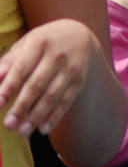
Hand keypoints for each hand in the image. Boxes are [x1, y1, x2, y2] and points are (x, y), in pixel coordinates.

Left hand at [0, 19, 101, 137]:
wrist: (80, 35)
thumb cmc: (43, 43)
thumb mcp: (26, 44)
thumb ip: (8, 62)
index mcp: (39, 43)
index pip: (22, 69)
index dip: (9, 87)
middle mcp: (57, 55)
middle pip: (37, 84)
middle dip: (21, 106)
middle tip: (8, 124)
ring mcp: (71, 68)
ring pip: (52, 95)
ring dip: (37, 115)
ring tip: (22, 131)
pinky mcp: (80, 79)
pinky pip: (67, 100)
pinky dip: (55, 115)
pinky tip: (43, 128)